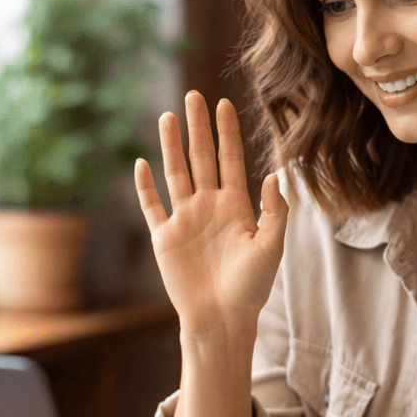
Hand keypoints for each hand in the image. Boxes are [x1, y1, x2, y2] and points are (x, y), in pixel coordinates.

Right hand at [135, 92, 287, 336]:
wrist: (222, 320)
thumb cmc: (251, 288)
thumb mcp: (271, 248)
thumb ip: (274, 212)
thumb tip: (273, 176)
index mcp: (236, 207)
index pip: (230, 160)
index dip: (227, 132)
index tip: (224, 103)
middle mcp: (209, 207)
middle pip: (201, 158)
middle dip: (198, 127)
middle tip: (193, 96)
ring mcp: (185, 220)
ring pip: (176, 174)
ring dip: (171, 146)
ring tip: (167, 117)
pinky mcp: (165, 238)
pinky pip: (152, 206)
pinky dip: (145, 186)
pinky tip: (141, 163)